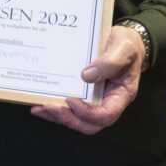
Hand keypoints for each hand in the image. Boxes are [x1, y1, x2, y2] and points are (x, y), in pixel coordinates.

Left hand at [31, 24, 145, 135]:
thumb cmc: (127, 45)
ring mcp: (94, 99)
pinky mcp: (82, 94)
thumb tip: (86, 76)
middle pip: (89, 124)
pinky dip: (54, 108)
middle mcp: (107, 101)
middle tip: (49, 107)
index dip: (87, 112)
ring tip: (39, 107)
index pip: (106, 115)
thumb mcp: (124, 48)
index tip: (71, 99)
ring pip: (76, 119)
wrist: (123, 41)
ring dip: (57, 116)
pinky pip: (69, 108)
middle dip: (68, 119)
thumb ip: (110, 62)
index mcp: (121, 94)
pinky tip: (39, 102)